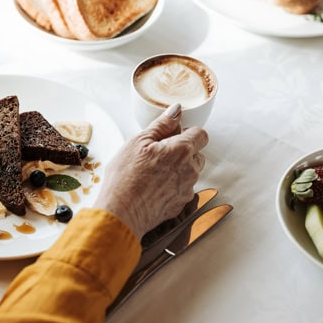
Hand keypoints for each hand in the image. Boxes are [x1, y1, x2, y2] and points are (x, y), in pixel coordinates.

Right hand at [93, 103, 207, 238]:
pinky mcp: (180, 204)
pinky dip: (172, 186)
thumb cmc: (126, 177)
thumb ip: (161, 124)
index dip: (187, 132)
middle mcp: (190, 170)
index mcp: (182, 150)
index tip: (172, 136)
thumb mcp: (138, 141)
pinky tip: (153, 187)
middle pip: (197, 154)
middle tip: (158, 154)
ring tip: (153, 172)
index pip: (200, 134)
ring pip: (190, 172)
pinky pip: (182, 189)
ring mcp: (187, 189)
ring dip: (178, 169)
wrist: (122, 212)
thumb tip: (176, 110)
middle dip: (183, 151)